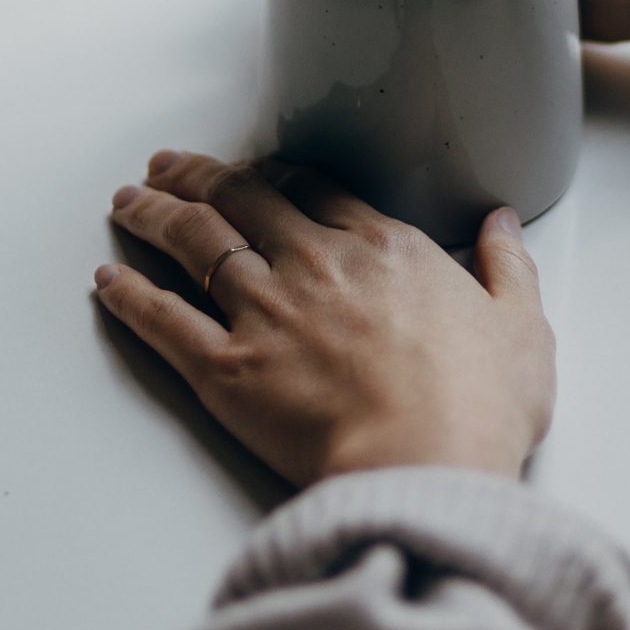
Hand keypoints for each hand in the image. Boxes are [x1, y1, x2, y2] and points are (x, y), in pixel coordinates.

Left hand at [94, 150, 554, 487]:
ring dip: (154, 215)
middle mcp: (315, 265)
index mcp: (383, 249)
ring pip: (194, 243)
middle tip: (168, 164)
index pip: (313, 190)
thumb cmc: (479, 408)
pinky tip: (107, 280)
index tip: (253, 169)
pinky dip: (130, 296)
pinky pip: (163, 320)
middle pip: (241, 200)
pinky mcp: (226, 370)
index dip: (274, 174)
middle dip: (199, 176)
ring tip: (128, 199)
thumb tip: (503, 225)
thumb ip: (508, 268)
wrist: (426, 466)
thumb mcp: (522, 329)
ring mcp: (264, 312)